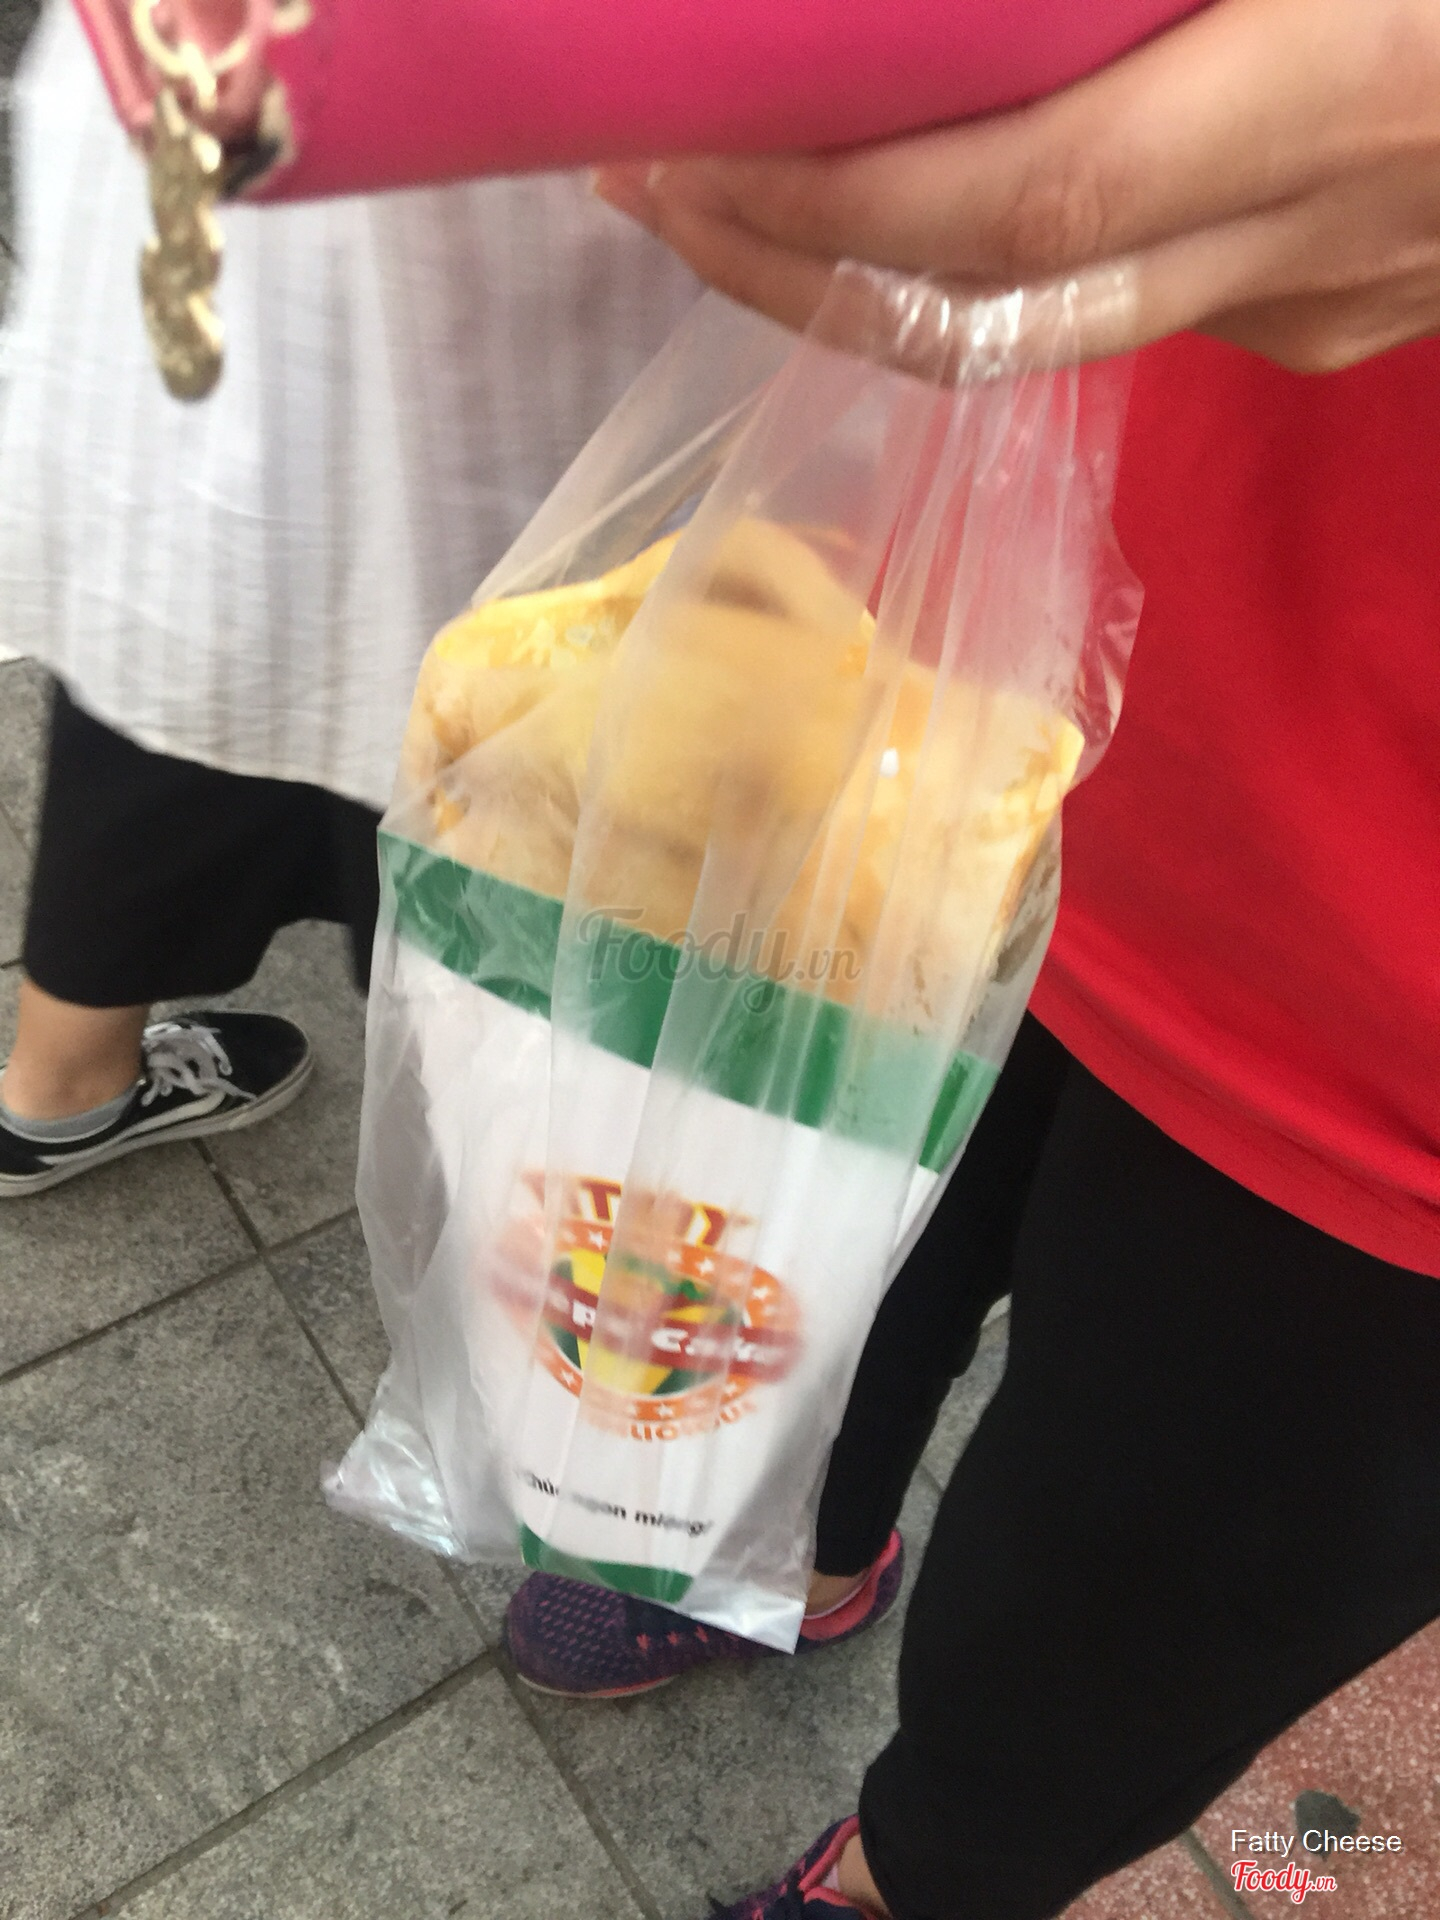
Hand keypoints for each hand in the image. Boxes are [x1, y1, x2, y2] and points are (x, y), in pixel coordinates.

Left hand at [595, 0, 1439, 369]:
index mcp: (1339, 96)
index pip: (1008, 210)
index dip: (821, 205)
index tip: (668, 149)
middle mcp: (1322, 244)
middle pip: (994, 321)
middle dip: (799, 277)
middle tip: (659, 186)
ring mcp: (1342, 298)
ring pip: (1066, 322)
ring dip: (892, 275)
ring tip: (764, 179)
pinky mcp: (1365, 307)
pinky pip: (1157, 295)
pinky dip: (1025, 254)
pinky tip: (965, 170)